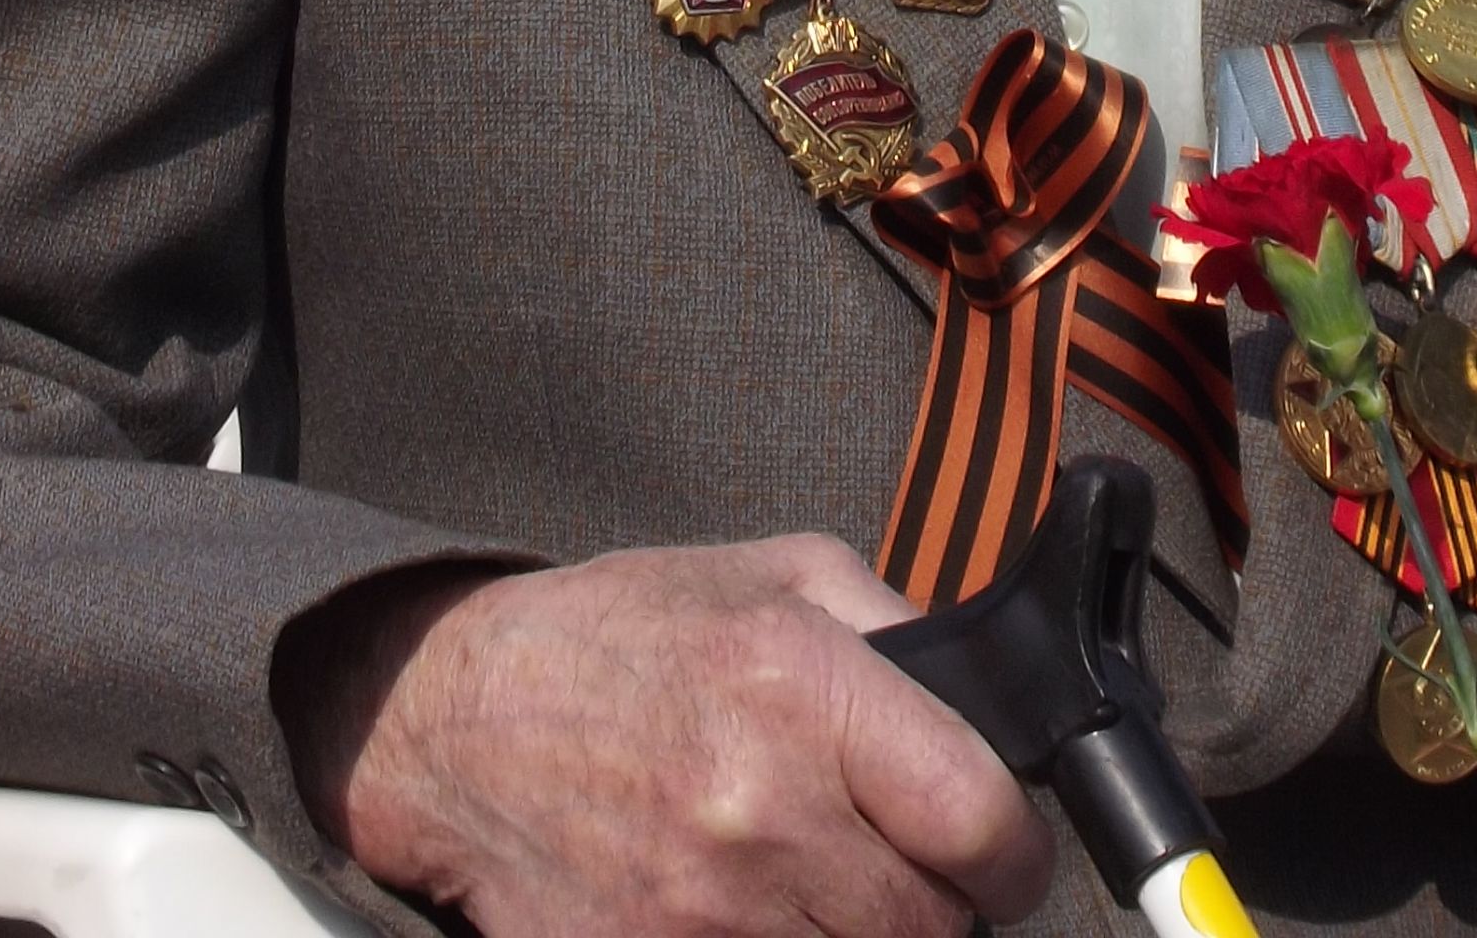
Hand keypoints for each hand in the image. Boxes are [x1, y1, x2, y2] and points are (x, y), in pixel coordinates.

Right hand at [286, 537, 1051, 937]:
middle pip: (933, 927)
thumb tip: (994, 709)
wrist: (459, 723)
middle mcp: (759, 810)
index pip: (982, 823)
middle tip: (902, 865)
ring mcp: (701, 913)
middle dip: (938, 901)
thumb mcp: (773, 575)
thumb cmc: (625, 637)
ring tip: (817, 882)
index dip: (1016, 850)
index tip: (1004, 850)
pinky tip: (758, 913)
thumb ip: (896, 632)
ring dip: (861, 934)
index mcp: (801, 688)